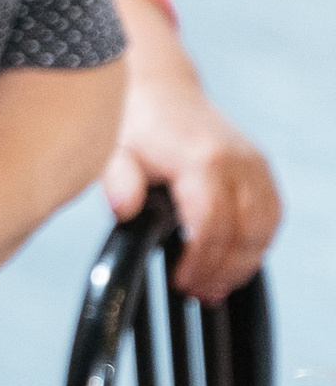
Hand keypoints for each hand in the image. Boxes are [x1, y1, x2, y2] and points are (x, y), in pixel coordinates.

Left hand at [103, 40, 280, 305]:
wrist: (161, 92)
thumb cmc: (136, 124)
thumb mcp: (113, 151)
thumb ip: (118, 181)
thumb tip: (124, 209)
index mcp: (201, 159)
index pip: (211, 225)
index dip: (199, 262)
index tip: (181, 282)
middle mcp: (236, 160)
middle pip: (243, 233)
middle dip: (222, 271)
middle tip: (198, 294)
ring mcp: (253, 163)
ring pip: (264, 228)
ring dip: (243, 263)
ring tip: (216, 286)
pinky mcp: (261, 167)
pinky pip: (272, 213)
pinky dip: (258, 243)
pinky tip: (235, 261)